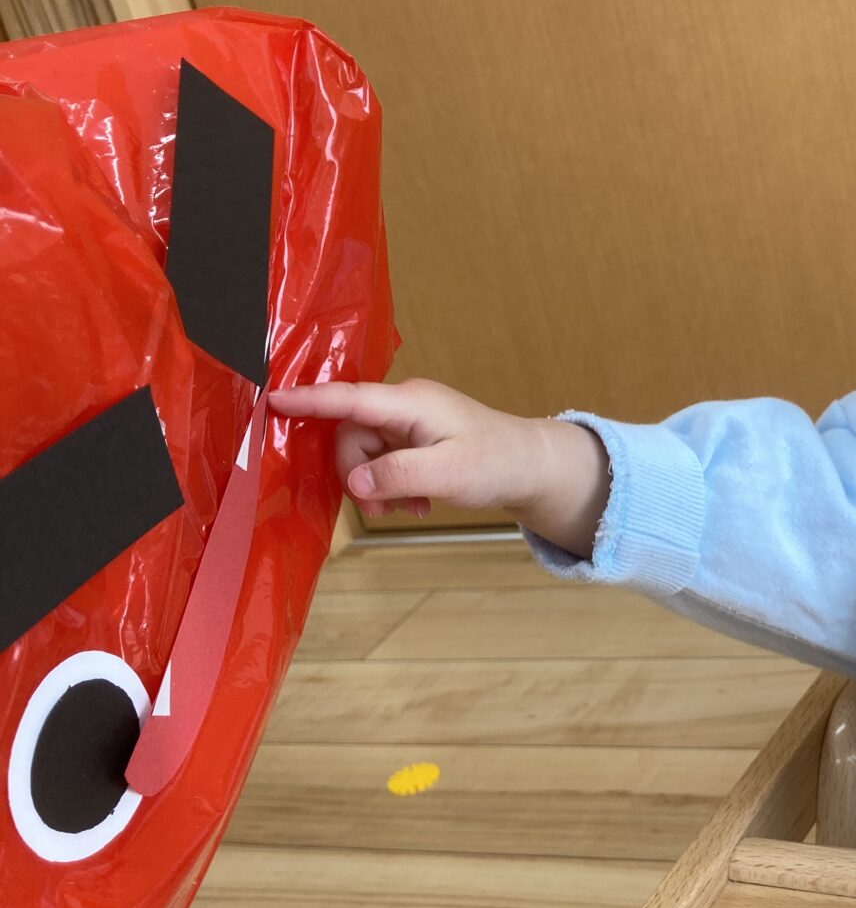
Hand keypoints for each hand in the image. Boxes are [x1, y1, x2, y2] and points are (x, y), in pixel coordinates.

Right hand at [269, 377, 609, 554]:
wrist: (529, 466)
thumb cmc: (496, 462)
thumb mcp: (448, 474)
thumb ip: (399, 475)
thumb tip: (356, 483)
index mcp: (410, 403)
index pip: (349, 398)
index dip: (310, 401)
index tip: (274, 401)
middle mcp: (404, 406)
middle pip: (351, 437)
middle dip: (359, 477)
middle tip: (382, 509)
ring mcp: (407, 422)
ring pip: (364, 454)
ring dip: (378, 487)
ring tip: (410, 507)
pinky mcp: (411, 439)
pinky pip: (382, 462)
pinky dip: (392, 487)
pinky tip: (417, 503)